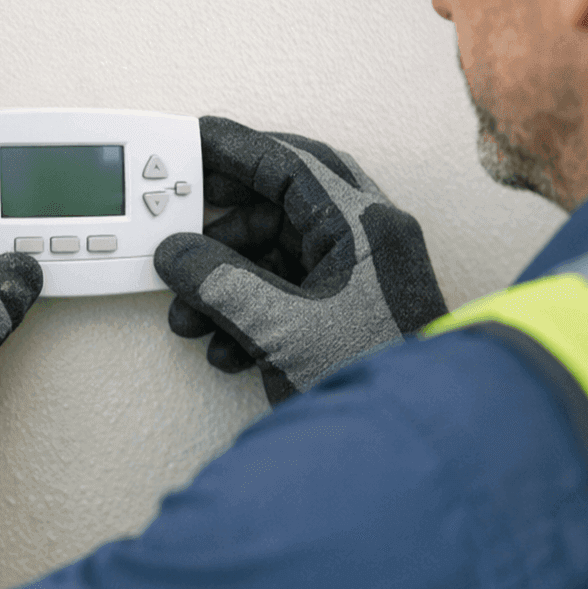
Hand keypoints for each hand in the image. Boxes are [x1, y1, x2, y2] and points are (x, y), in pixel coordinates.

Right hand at [155, 117, 445, 404]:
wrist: (410, 449)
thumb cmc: (372, 377)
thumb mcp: (282, 327)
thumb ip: (221, 283)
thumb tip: (178, 254)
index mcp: (363, 225)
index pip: (290, 163)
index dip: (236, 148)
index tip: (193, 139)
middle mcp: (369, 241)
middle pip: (283, 208)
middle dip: (225, 229)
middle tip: (182, 229)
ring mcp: (364, 279)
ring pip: (282, 256)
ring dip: (230, 283)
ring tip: (192, 316)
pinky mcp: (355, 314)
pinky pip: (292, 293)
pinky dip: (253, 312)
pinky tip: (225, 346)